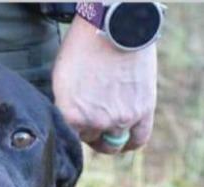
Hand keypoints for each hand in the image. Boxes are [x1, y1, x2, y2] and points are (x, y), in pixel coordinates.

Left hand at [52, 15, 156, 154]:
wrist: (116, 24)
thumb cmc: (85, 46)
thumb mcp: (62, 79)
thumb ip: (65, 108)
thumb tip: (69, 128)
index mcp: (71, 116)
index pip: (69, 140)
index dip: (73, 131)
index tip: (76, 124)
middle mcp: (95, 123)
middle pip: (91, 141)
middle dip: (91, 132)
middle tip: (94, 117)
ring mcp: (120, 119)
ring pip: (113, 144)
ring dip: (110, 137)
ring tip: (109, 123)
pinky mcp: (142, 111)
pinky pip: (138, 140)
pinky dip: (131, 141)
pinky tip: (126, 136)